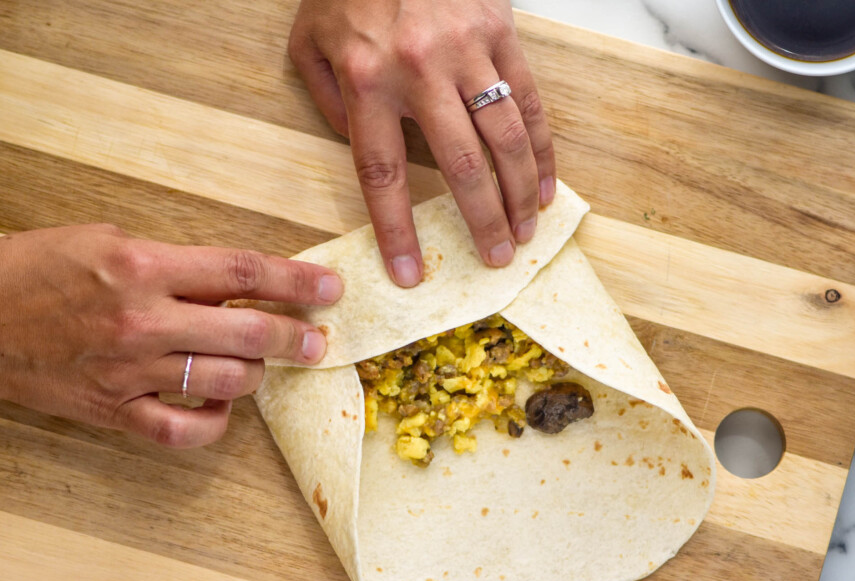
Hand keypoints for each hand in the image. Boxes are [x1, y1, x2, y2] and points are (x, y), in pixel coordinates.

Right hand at [0, 224, 342, 447]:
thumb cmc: (32, 271)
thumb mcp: (105, 240)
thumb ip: (172, 262)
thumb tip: (234, 282)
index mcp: (142, 266)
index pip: (242, 271)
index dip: (297, 281)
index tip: (331, 288)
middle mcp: (143, 320)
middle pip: (248, 331)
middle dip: (295, 337)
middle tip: (318, 341)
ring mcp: (131, 371)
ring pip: (227, 382)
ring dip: (256, 373)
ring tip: (258, 363)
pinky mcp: (116, 411)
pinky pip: (185, 430)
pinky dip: (215, 423)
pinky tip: (220, 406)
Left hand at [289, 0, 554, 286]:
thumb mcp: (310, 44)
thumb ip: (329, 105)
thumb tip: (368, 158)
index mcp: (366, 81)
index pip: (383, 175)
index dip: (398, 231)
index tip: (412, 275)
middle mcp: (419, 71)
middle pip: (459, 165)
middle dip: (481, 220)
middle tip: (496, 260)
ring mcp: (467, 50)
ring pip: (504, 137)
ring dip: (519, 193)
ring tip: (525, 233)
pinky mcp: (501, 31)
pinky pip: (530, 100)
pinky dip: (541, 148)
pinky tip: (544, 184)